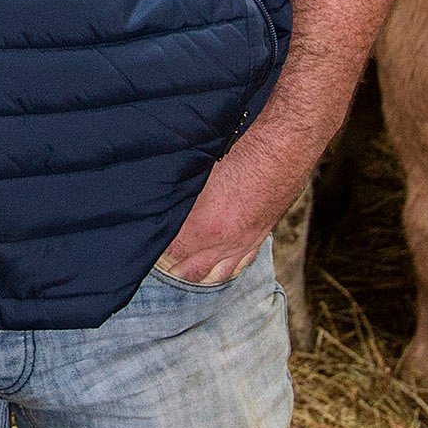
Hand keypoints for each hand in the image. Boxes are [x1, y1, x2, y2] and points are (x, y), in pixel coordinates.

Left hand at [155, 146, 299, 286]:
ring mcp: (243, 244)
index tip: (147, 246)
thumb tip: (158, 203)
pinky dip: (226, 270)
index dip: (157, 251)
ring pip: (218, 275)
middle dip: (175, 271)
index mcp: (203, 228)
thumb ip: (178, 195)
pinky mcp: (259, 239)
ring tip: (184, 273)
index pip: (172, 252)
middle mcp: (224, 243)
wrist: (280, 152)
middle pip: (192, 271)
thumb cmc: (238, 155)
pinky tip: (218, 268)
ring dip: (200, 276)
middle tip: (161, 266)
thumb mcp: (198, 174)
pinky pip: (240, 265)